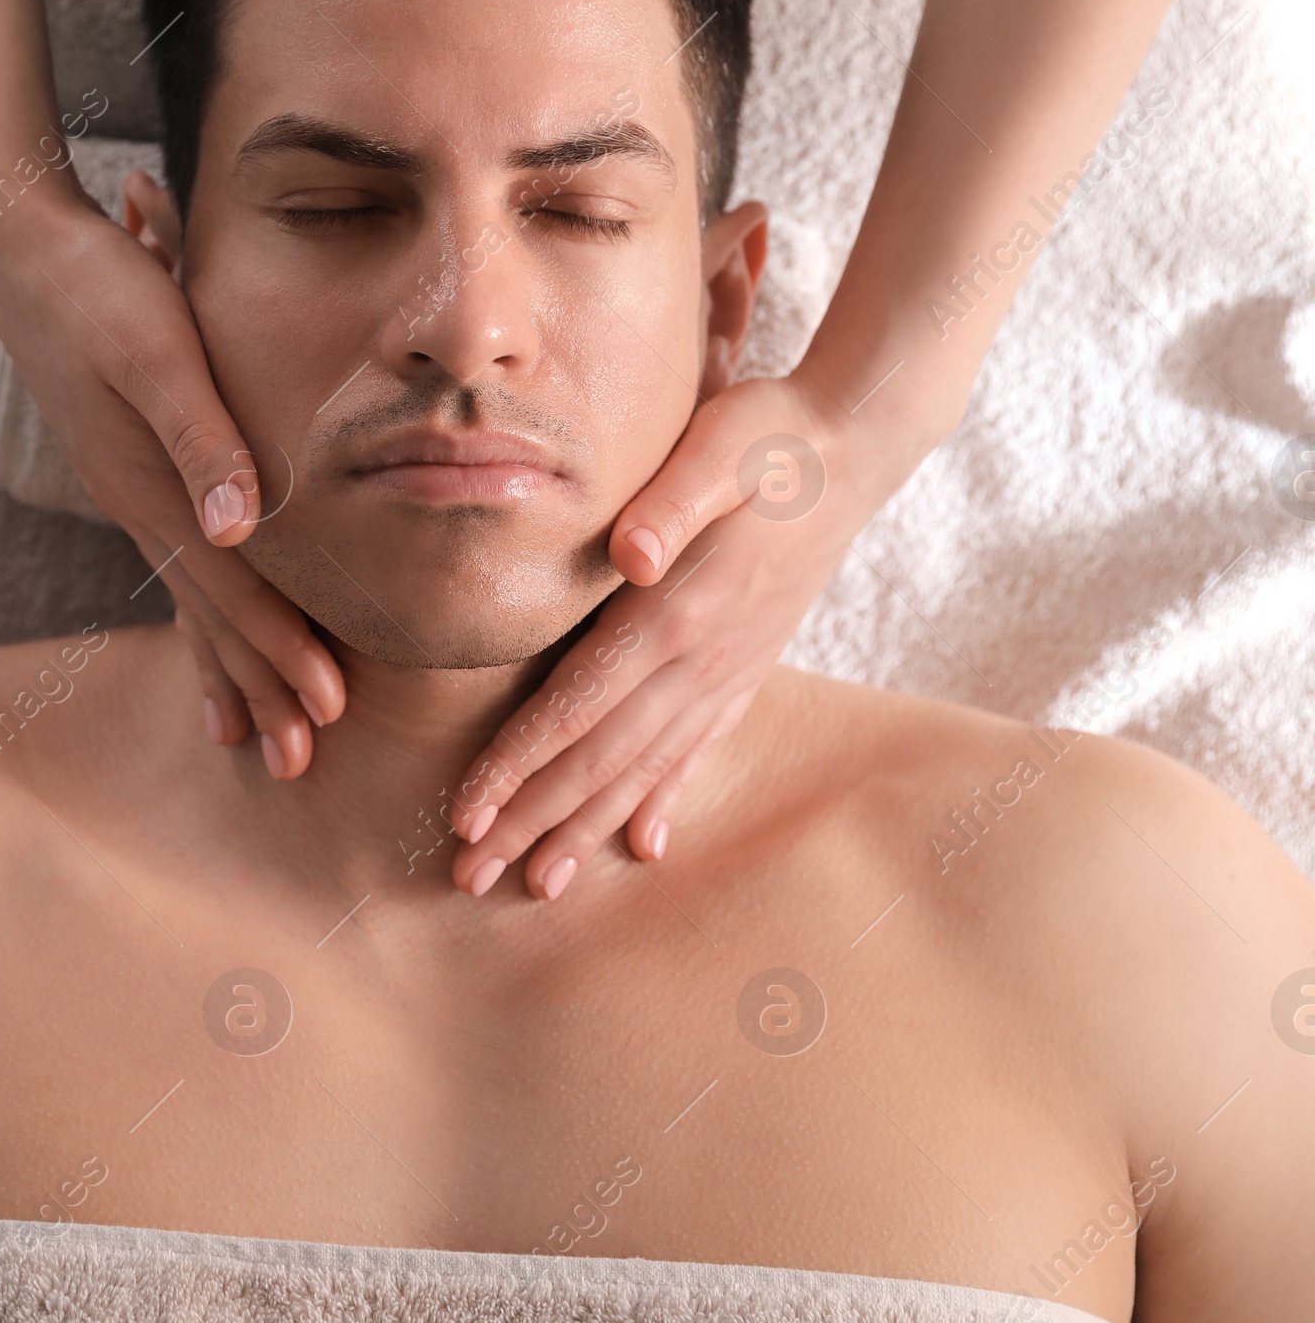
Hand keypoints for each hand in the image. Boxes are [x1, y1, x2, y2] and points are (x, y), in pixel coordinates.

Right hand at [0, 185, 344, 769]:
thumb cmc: (101, 287)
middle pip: (210, 611)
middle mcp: (137, 501)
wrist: (20, 245)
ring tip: (246, 733)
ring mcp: (128, 487)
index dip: (281, 649)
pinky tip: (205, 631)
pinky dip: (198, 609)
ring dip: (225, 663)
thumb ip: (202, 436)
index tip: (328, 709)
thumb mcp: (158, 352)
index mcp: (150, 484)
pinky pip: (174, 560)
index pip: (233, 587)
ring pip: (189, 595)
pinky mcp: (129, 464)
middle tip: (303, 762)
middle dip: (258, 685)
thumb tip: (242, 527)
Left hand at [446, 367, 919, 897]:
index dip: (520, 765)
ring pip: (645, 769)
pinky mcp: (747, 664)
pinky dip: (664, 798)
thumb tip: (629, 555)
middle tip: (470, 877)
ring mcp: (729, 670)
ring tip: (539, 886)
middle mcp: (703, 658)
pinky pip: (698, 748)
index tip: (467, 815)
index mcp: (678, 611)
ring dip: (586, 829)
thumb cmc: (770, 436)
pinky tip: (645, 842)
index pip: (580, 706)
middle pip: (601, 760)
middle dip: (532, 822)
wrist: (854, 445)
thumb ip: (672, 502)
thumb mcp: (718, 446)